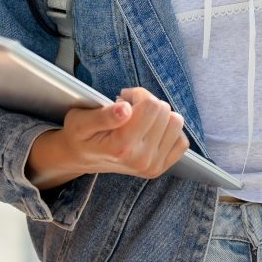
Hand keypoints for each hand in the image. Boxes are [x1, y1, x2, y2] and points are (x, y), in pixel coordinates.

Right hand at [25, 87, 188, 188]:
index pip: (151, 105)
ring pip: (176, 122)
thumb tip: (125, 109)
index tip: (123, 98)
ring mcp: (152, 166)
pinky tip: (150, 130)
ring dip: (159, 115)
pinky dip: (168, 131)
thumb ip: (103, 115)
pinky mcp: (161, 168)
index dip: (138, 94)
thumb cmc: (80, 135)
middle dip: (147, 102)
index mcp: (122, 147)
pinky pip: (182, 141)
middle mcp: (141, 160)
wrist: (81, 158)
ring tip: (138, 119)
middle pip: (164, 111)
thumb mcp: (81, 121)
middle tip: (129, 109)